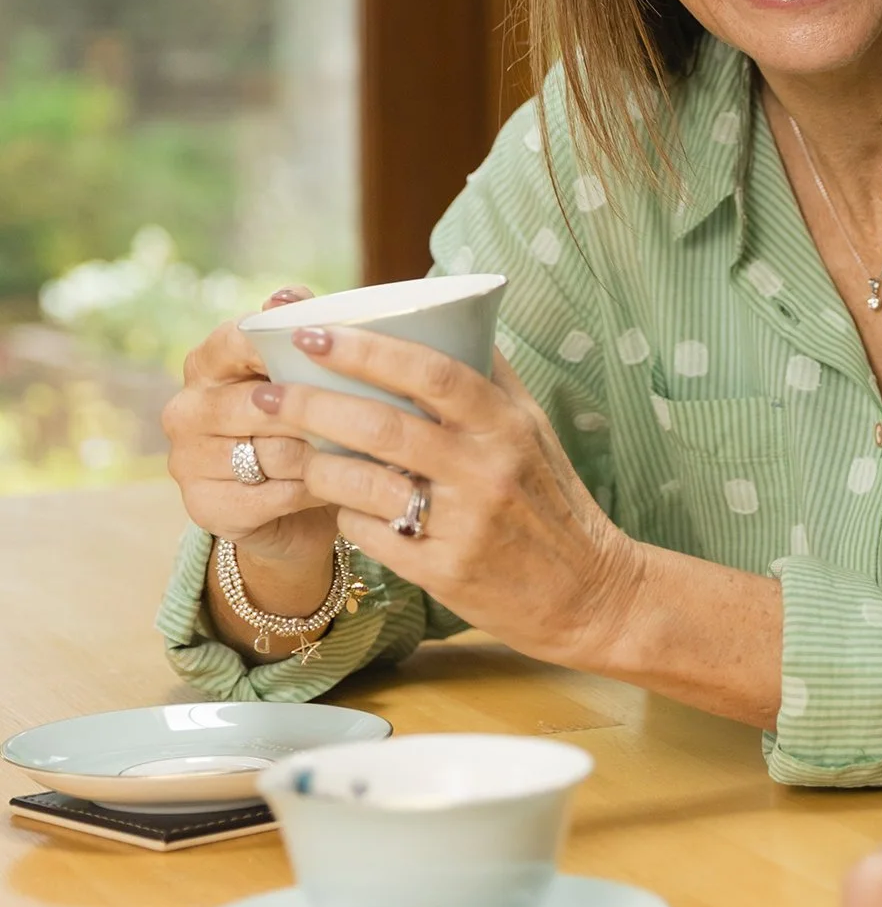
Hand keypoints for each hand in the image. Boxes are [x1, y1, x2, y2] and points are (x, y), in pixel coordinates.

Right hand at [163, 288, 339, 590]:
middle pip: (257, 403)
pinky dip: (317, 490)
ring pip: (271, 451)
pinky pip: (275, 494)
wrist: (295, 511)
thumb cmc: (306, 426)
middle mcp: (186, 410)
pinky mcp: (206, 507)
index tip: (322, 347)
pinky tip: (344, 486)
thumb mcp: (306, 376)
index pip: (234, 340)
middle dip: (317, 409)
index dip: (277, 343)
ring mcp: (189, 461)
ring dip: (324, 453)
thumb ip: (300, 330)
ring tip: (368, 450)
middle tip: (373, 413)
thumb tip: (288, 296)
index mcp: (205, 365)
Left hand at [263, 324, 643, 664]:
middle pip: (385, 425)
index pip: (432, 371)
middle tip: (267, 393)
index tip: (313, 332)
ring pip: (367, 483)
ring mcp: (466, 523)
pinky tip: (337, 503)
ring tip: (289, 451)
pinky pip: (372, 535)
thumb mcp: (534, 430)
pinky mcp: (446, 572)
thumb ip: (491, 376)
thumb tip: (452, 315)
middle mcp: (487, 469)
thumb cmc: (552, 500)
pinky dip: (345, 514)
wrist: (589, 591)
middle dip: (314, 404)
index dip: (367, 349)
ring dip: (317, 464)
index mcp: (507, 424)